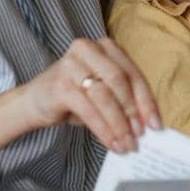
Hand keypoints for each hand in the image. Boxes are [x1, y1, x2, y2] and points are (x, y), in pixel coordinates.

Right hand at [22, 36, 160, 153]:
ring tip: (126, 144)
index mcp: (104, 46)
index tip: (156, 124)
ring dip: (119, 124)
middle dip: (133, 112)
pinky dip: (103, 129)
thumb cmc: (74, 96)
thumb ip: (123, 99)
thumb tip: (148, 124)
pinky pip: (89, 110)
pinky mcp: (60, 85)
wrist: (33, 101)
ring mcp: (71, 64)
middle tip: (139, 136)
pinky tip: (111, 143)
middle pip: (120, 81)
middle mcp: (87, 48)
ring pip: (105, 96)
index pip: (132, 73)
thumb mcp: (101, 92)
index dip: (146, 100)